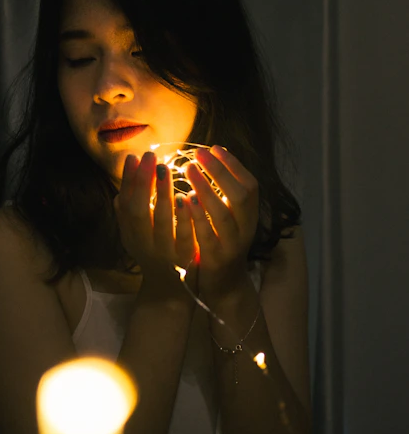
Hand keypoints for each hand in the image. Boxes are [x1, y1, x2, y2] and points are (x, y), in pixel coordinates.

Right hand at [113, 150, 198, 299]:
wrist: (168, 291)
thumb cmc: (153, 253)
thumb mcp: (136, 235)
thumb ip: (129, 214)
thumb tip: (122, 187)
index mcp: (131, 235)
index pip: (125, 204)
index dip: (128, 181)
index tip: (133, 157)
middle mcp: (144, 243)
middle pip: (139, 211)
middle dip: (143, 183)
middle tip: (151, 157)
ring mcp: (164, 252)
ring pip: (161, 222)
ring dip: (162, 194)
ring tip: (166, 169)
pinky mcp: (185, 258)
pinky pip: (184, 235)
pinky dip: (184, 216)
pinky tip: (187, 197)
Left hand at [183, 144, 259, 303]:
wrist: (225, 285)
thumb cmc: (221, 243)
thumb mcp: (228, 218)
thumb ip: (223, 195)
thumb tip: (209, 160)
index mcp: (250, 216)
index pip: (250, 184)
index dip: (233, 165)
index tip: (213, 148)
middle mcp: (246, 229)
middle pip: (240, 196)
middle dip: (220, 172)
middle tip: (197, 154)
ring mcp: (232, 246)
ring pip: (223, 215)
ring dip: (206, 190)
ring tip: (188, 170)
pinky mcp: (216, 260)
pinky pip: (207, 236)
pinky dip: (197, 217)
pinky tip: (184, 201)